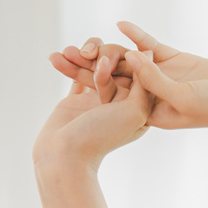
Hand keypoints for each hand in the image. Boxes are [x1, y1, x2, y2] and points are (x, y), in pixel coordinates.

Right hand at [32, 55, 153, 171]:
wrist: (65, 155)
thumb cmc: (101, 136)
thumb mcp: (134, 111)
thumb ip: (144, 85)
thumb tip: (150, 53)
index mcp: (140, 107)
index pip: (138, 72)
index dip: (127, 58)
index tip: (116, 53)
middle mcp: (122, 102)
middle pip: (116, 66)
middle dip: (101, 55)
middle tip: (89, 54)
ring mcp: (99, 100)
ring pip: (94, 67)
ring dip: (81, 58)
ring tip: (69, 52)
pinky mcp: (79, 100)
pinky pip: (76, 75)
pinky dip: (67, 65)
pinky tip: (57, 56)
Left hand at [49, 22, 207, 134]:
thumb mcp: (185, 97)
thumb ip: (155, 80)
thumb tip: (128, 58)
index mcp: (151, 113)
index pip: (111, 95)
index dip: (84, 81)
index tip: (63, 66)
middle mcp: (154, 95)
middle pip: (113, 78)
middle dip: (84, 67)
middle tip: (56, 55)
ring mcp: (166, 77)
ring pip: (129, 60)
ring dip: (107, 50)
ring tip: (82, 42)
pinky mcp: (179, 61)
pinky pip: (152, 46)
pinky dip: (137, 35)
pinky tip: (121, 24)